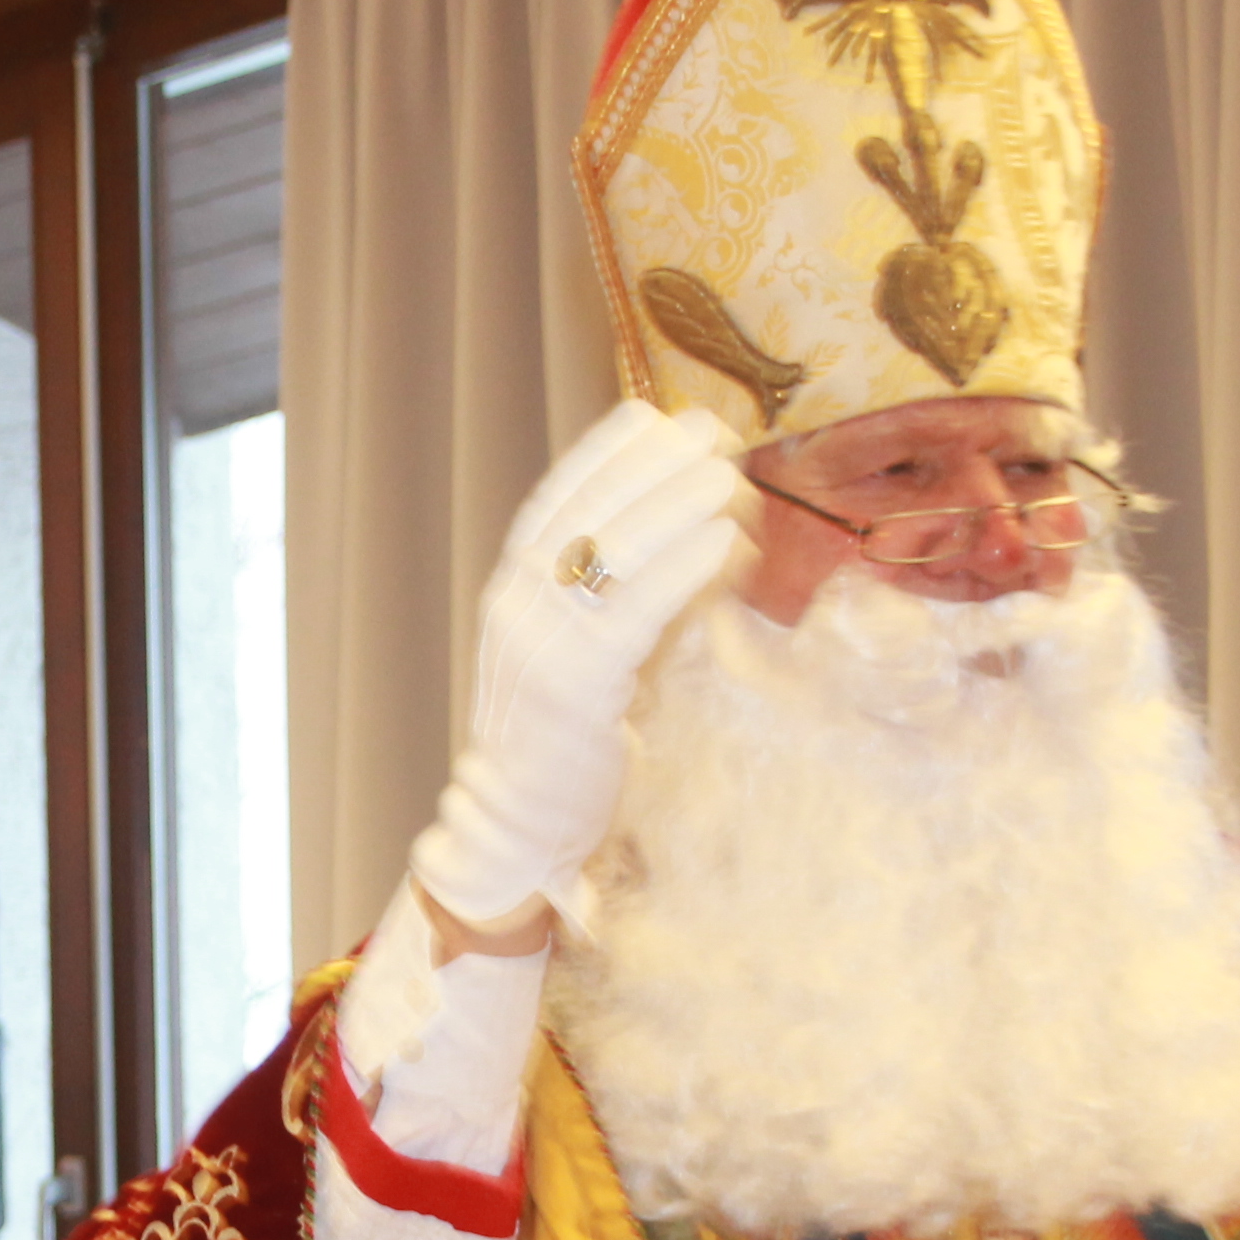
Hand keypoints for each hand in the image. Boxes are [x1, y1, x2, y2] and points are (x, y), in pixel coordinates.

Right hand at [407, 401, 743, 935]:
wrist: (515, 822)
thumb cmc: (564, 739)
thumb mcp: (586, 652)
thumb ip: (625, 599)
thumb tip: (699, 539)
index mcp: (513, 591)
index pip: (558, 499)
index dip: (609, 452)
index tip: (660, 417)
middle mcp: (517, 605)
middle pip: (588, 512)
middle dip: (653, 466)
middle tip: (712, 435)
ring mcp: (540, 643)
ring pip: (609, 551)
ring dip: (673, 504)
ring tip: (726, 474)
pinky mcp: (573, 685)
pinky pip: (631, 611)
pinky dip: (680, 569)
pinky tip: (722, 542)